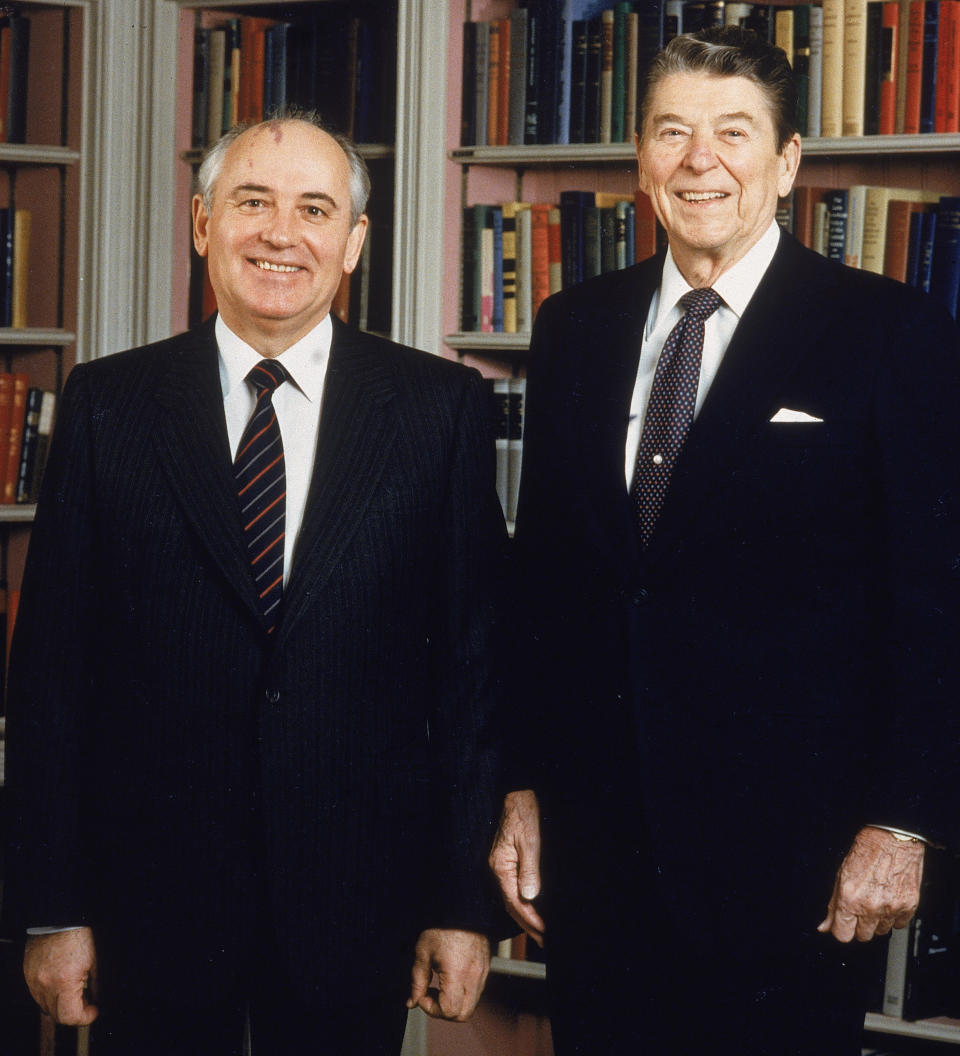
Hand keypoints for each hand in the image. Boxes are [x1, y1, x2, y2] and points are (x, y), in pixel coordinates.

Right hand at [23, 927, 98, 1025]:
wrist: (58, 918)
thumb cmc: (78, 935)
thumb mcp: (94, 962)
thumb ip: (95, 985)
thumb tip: (95, 1000)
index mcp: (64, 981)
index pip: (69, 1016)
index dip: (84, 1017)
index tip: (92, 1011)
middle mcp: (45, 984)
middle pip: (56, 1015)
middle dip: (73, 1013)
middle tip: (86, 1003)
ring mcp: (34, 980)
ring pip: (45, 1007)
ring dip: (60, 1005)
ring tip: (74, 990)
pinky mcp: (28, 974)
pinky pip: (37, 995)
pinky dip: (49, 995)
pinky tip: (60, 983)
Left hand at [407, 929, 489, 1020]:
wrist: (464, 906)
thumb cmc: (442, 925)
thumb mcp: (423, 952)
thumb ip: (417, 981)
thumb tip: (413, 1001)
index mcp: (458, 973)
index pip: (449, 1010)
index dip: (432, 1009)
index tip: (423, 995)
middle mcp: (474, 977)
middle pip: (463, 1015)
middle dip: (444, 1012)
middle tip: (431, 996)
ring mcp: (483, 973)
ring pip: (471, 1006)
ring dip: (454, 1004)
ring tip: (440, 985)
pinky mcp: (486, 968)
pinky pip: (476, 992)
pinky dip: (463, 994)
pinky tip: (451, 979)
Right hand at [488, 790, 545, 945]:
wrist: (517, 794)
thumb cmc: (523, 812)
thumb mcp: (529, 840)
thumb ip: (529, 869)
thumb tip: (529, 897)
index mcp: (500, 866)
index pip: (515, 901)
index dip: (530, 920)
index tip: (543, 933)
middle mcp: (498, 869)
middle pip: (511, 905)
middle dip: (528, 925)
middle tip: (544, 940)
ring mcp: (501, 866)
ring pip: (511, 899)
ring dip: (525, 917)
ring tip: (539, 932)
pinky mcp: (506, 862)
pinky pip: (513, 889)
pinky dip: (523, 903)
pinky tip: (531, 909)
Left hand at [818, 826, 924, 942]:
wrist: (892, 840)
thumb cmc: (866, 853)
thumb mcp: (840, 876)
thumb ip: (832, 905)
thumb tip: (824, 926)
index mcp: (849, 899)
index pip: (842, 935)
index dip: (841, 930)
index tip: (843, 924)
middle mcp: (870, 906)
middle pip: (862, 937)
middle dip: (859, 926)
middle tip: (860, 908)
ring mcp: (891, 908)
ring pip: (881, 932)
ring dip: (877, 921)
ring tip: (875, 900)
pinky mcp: (909, 906)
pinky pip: (899, 925)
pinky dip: (894, 917)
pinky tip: (889, 900)